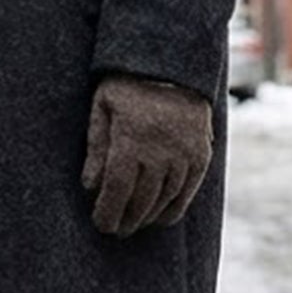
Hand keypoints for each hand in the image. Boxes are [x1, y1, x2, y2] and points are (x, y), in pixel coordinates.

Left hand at [81, 75, 212, 237]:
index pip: (118, 189)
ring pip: (165, 199)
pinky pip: (188, 191)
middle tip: (115, 230)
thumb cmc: (128, 84)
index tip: (100, 224)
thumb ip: (96, 148)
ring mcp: (184, 154)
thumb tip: (90, 187)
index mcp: (132, 139)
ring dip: (147, 217)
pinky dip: (173, 209)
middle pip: (141, 200)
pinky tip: (159, 218)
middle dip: (126, 220)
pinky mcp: (201, 154)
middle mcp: (161, 150)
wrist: (174, 62)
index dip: (108, 212)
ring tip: (133, 224)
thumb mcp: (103, 108)